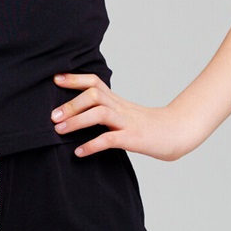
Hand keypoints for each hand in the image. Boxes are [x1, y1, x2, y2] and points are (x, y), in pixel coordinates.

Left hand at [51, 73, 199, 161]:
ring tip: (59, 131)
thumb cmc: (148, 126)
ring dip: (77, 121)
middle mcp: (120, 108)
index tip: (54, 79)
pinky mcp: (134, 139)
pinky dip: (92, 145)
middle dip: (71, 104)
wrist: (178, 134)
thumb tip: (78, 115)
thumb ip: (105, 112)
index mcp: (117, 100)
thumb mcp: (125, 114)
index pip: (95, 82)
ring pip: (100, 113)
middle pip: (94, 95)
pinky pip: (110, 139)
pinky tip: (79, 152)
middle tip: (52, 117)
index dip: (74, 79)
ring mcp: (127, 123)